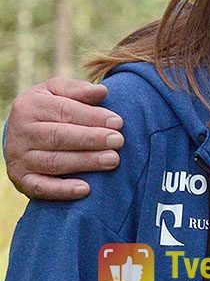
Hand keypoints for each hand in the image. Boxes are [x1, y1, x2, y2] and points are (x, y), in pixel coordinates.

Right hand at [4, 77, 123, 199]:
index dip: (92, 117)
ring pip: (54, 162)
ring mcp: (18, 158)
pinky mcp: (21, 180)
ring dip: (85, 162)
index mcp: (29, 105)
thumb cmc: (51, 108)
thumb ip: (79, 90)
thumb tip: (102, 92)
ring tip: (113, 160)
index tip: (118, 122)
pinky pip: (41, 187)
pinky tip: (86, 189)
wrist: (23, 133)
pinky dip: (62, 190)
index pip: (64, 110)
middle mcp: (21, 132)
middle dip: (92, 139)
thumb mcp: (59, 91)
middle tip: (119, 141)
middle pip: (59, 136)